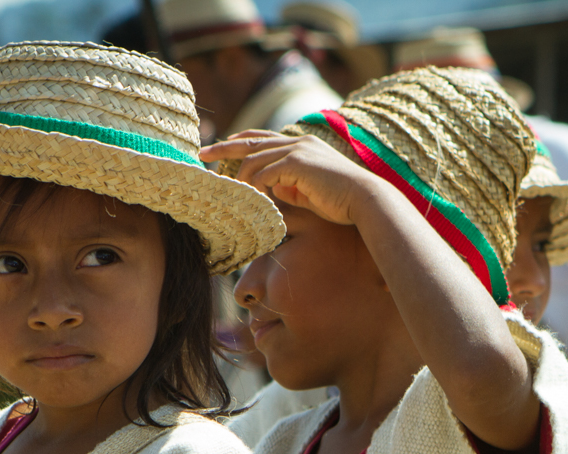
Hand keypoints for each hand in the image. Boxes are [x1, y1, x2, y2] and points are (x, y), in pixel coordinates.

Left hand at [201, 132, 384, 226]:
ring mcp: (297, 150)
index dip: (240, 140)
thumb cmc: (342, 201)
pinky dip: (255, 186)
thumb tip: (271, 189)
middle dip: (223, 147)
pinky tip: (253, 198)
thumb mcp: (309, 191)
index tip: (222, 147)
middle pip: (250, 140)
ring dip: (240, 176)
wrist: (365, 200)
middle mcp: (298, 142)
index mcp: (301, 145)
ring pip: (254, 159)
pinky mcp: (298, 163)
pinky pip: (264, 173)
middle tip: (202, 154)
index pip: (263, 137)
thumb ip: (290, 186)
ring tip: (231, 191)